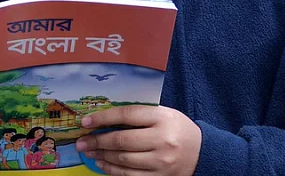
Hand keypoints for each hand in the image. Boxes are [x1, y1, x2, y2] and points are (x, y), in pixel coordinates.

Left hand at [75, 105, 201, 175]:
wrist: (202, 152)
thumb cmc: (177, 128)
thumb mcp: (163, 114)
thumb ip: (138, 116)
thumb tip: (104, 120)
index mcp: (162, 118)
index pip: (126, 115)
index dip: (102, 118)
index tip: (86, 121)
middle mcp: (162, 140)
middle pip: (121, 140)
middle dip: (97, 141)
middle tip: (82, 141)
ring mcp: (161, 162)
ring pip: (123, 160)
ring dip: (102, 156)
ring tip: (89, 152)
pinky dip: (113, 170)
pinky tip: (103, 164)